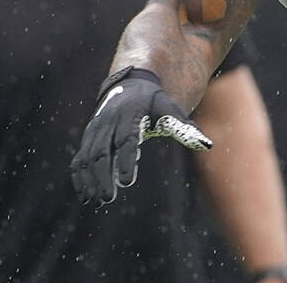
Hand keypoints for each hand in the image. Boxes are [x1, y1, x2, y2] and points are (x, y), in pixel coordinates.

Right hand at [70, 66, 212, 203]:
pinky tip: (86, 195)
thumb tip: (206, 145)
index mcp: (130, 115)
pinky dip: (80, 176)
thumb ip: (185, 128)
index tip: (127, 181)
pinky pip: (80, 158)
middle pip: (102, 152)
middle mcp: (109, 122)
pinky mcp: (89, 137)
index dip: (126, 161)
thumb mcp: (170, 110)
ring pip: (87, 157)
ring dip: (89, 179)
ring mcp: (95, 129)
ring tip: (97, 200)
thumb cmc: (155, 102)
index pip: (126, 141)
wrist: (131, 85)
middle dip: (103, 176)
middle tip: (108, 198)